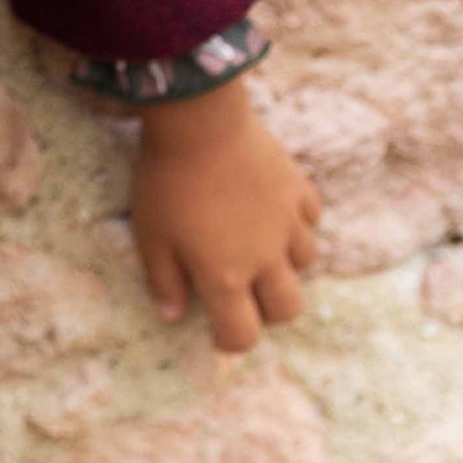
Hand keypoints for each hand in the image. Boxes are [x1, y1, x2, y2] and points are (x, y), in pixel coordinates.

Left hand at [131, 77, 321, 353]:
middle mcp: (265, 257)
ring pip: (306, 263)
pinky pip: (311, 218)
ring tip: (260, 247)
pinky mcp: (298, 189)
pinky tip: (275, 211)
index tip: (219, 332)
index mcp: (225, 276)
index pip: (243, 334)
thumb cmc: (167, 180)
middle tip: (245, 292)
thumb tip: (172, 316)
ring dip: (286, 265)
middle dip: (268, 311)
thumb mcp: (151, 235)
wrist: (199, 120)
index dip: (231, 342)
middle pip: (288, 308)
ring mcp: (287, 223)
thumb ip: (164, 281)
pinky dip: (298, 222)